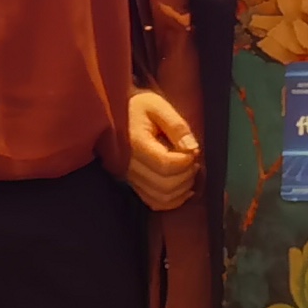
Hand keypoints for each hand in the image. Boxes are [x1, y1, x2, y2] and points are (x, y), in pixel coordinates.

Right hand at [123, 88, 201, 212]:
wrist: (114, 114)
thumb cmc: (137, 107)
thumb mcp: (157, 106)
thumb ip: (176, 125)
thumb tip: (192, 148)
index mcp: (135, 143)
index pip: (165, 164)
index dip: (185, 161)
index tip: (193, 150)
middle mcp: (129, 166)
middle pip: (165, 185)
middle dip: (187, 175)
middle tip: (193, 160)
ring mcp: (129, 178)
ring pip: (161, 198)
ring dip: (182, 189)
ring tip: (188, 171)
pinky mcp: (132, 185)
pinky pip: (154, 202)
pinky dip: (173, 200)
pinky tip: (183, 187)